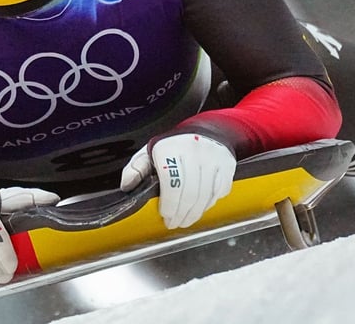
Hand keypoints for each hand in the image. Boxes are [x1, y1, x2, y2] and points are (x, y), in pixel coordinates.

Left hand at [120, 133, 235, 228]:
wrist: (205, 130)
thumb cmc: (173, 146)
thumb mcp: (149, 152)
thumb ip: (136, 169)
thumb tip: (127, 186)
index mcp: (170, 148)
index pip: (171, 182)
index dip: (169, 204)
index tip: (165, 215)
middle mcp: (193, 151)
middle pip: (190, 192)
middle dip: (181, 214)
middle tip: (175, 223)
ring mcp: (213, 157)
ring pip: (206, 195)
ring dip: (195, 214)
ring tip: (186, 220)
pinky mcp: (227, 164)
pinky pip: (220, 191)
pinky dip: (210, 204)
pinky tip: (200, 207)